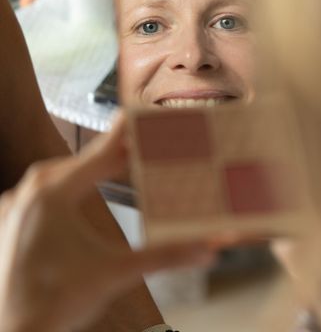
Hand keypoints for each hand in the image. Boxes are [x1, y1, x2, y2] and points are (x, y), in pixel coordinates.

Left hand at [0, 114, 215, 331]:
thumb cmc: (55, 302)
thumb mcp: (117, 273)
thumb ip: (166, 256)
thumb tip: (208, 248)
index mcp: (53, 193)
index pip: (102, 149)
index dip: (128, 130)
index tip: (146, 111)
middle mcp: (30, 191)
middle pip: (86, 159)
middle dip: (119, 151)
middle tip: (151, 142)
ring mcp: (17, 205)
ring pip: (66, 173)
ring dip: (97, 167)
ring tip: (129, 162)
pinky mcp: (13, 220)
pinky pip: (50, 189)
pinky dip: (76, 184)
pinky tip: (91, 188)